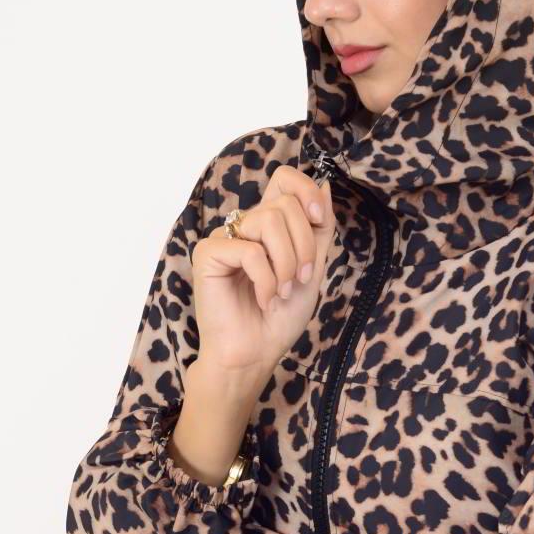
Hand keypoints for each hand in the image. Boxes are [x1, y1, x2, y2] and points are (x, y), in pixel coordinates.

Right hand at [189, 164, 335, 381]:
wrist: (255, 354)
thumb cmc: (279, 318)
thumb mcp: (313, 269)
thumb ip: (319, 230)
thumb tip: (324, 185)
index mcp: (269, 226)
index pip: (284, 179)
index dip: (306, 191)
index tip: (320, 219)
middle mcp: (245, 226)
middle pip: (284, 204)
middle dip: (304, 245)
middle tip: (300, 280)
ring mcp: (226, 238)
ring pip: (269, 221)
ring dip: (287, 263)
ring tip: (282, 292)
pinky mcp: (208, 253)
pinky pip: (250, 250)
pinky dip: (266, 280)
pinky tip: (263, 299)